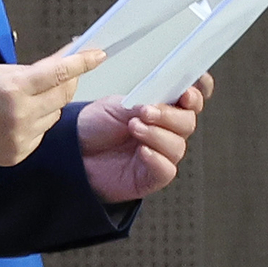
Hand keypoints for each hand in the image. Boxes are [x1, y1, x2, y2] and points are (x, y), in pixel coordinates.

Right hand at [0, 47, 96, 184]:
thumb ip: (25, 71)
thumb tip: (56, 66)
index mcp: (12, 88)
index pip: (59, 73)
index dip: (82, 62)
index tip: (99, 54)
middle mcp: (22, 114)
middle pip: (63, 94)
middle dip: (66, 81)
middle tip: (59, 74)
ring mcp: (22, 137)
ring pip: (54, 114)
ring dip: (48, 103)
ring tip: (21, 101)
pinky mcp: (19, 153)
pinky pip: (40, 132)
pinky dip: (34, 122)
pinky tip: (10, 120)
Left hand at [78, 76, 207, 202]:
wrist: (71, 152)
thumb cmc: (94, 128)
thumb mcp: (115, 106)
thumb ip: (142, 102)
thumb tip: (160, 101)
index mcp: (162, 108)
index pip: (191, 100)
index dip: (196, 94)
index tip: (188, 91)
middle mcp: (166, 130)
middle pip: (187, 122)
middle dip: (170, 115)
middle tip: (146, 111)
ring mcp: (161, 153)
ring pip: (177, 145)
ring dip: (157, 134)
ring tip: (134, 127)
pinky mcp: (152, 176)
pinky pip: (166, 169)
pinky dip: (156, 158)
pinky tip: (142, 151)